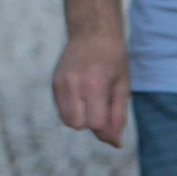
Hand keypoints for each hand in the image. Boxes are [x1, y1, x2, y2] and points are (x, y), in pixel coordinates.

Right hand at [51, 32, 129, 147]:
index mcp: (93, 84)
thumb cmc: (113, 59)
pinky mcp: (53, 82)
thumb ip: (118, 116)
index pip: (94, 124)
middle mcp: (72, 84)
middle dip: (91, 122)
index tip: (112, 112)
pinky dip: (73, 109)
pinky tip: (83, 94)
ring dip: (81, 117)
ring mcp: (59, 82)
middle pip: (77, 125)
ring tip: (92, 99)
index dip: (105, 124)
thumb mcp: (122, 86)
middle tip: (102, 105)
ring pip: (67, 120)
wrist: (93, 31)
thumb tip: (115, 143)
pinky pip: (61, 110)